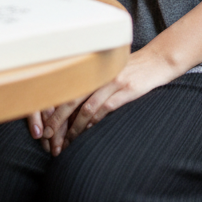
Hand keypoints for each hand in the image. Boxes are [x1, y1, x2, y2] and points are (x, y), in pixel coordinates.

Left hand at [40, 46, 176, 155]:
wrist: (157, 60)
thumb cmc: (131, 66)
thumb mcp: (108, 69)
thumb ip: (91, 82)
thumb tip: (71, 105)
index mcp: (92, 68)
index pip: (66, 88)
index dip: (53, 106)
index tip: (44, 122)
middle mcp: (99, 73)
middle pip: (71, 98)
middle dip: (57, 119)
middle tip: (47, 135)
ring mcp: (113, 81)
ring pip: (87, 108)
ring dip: (75, 128)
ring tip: (66, 141)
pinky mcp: (126, 89)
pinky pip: (105, 109)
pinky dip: (94, 122)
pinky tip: (87, 131)